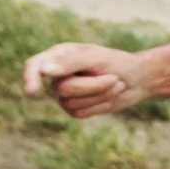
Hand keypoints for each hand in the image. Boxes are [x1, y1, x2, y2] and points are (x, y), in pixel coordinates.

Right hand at [22, 42, 151, 117]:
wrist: (139, 79)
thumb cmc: (119, 63)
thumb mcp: (97, 58)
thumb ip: (70, 63)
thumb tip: (44, 70)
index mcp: (59, 56)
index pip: (34, 66)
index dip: (30, 77)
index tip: (33, 91)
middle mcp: (58, 75)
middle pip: (62, 89)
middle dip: (93, 86)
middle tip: (114, 78)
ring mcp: (65, 94)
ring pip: (71, 103)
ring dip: (100, 95)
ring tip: (115, 83)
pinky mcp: (76, 108)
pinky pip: (81, 112)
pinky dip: (100, 105)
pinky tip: (111, 95)